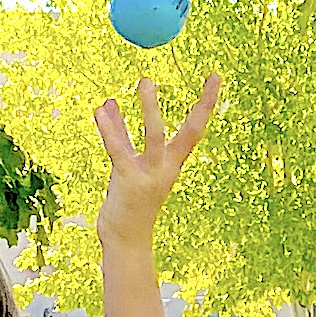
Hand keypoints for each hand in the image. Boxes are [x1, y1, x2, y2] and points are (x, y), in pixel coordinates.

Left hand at [94, 74, 220, 246]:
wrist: (125, 240)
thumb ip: (119, 133)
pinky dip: (110, 128)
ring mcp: (149, 176)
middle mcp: (166, 168)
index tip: (214, 77)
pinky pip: (119, 150)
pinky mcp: (128, 181)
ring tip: (146, 81)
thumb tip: (109, 102)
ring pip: (155, 136)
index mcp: (170, 163)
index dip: (206, 103)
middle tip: (203, 76)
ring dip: (151, 109)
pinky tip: (100, 110)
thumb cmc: (127, 202)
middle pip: (187, 132)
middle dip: (199, 105)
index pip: (194, 129)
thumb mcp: (126, 163)